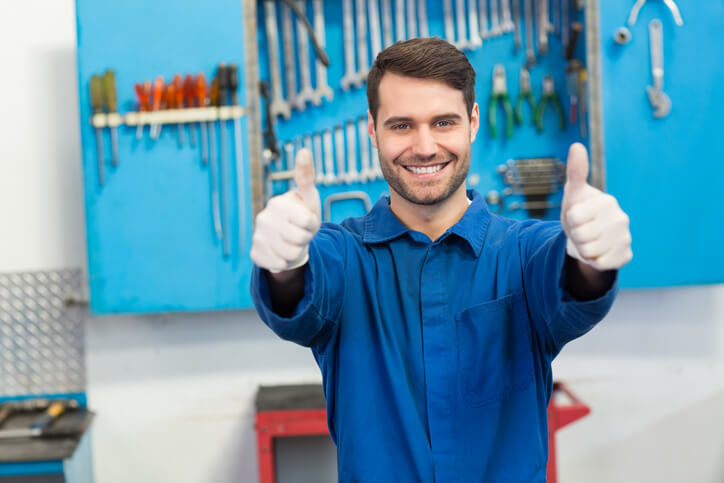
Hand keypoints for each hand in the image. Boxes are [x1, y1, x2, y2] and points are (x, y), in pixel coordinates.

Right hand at [250, 148, 321, 272]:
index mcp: (278, 203)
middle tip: (299, 233)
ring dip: (296, 251)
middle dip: (305, 239)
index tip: (307, 220)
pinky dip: (284, 262)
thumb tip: (303, 150)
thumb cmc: (302, 215)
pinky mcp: (255, 253)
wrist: (288, 239)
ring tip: (291, 242)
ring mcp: (258, 236)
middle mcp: (264, 218)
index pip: (308, 222)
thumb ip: (306, 175)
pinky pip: (278, 264)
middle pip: (300, 239)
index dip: (313, 225)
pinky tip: (281, 252)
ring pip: (290, 254)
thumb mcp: (308, 197)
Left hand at [560, 143, 631, 270]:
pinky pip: (600, 264)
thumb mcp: (573, 193)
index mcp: (607, 202)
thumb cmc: (579, 211)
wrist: (588, 237)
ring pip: (588, 251)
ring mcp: (625, 238)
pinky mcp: (625, 256)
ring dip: (583, 249)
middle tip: (582, 230)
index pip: (573, 217)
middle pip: (580, 235)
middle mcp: (621, 219)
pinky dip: (593, 261)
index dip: (569, 219)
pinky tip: (598, 252)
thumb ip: (575, 171)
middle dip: (575, 235)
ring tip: (588, 240)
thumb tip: (576, 145)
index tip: (576, 216)